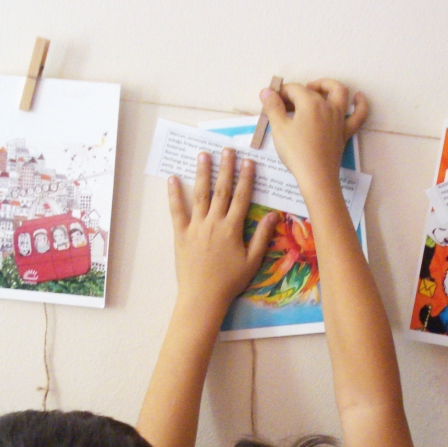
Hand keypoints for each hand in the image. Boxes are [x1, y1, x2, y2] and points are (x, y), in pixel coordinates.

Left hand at [168, 147, 277, 312]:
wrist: (203, 296)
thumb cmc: (230, 282)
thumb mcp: (252, 261)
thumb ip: (262, 236)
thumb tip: (274, 215)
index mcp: (232, 228)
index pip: (242, 197)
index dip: (246, 178)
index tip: (249, 162)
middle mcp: (214, 222)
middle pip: (221, 190)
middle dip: (225, 168)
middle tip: (227, 149)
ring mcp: (196, 226)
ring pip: (200, 194)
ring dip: (202, 173)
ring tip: (203, 155)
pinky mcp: (181, 234)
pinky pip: (177, 210)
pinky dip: (174, 194)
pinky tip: (173, 179)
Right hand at [259, 79, 367, 196]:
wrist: (316, 176)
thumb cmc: (296, 152)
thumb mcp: (279, 129)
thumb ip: (273, 107)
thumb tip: (267, 91)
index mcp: (310, 102)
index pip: (293, 89)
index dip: (280, 93)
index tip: (271, 103)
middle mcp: (327, 105)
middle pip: (313, 90)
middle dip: (298, 91)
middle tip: (287, 102)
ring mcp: (339, 118)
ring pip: (339, 93)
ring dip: (328, 86)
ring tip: (317, 88)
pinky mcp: (345, 131)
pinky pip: (358, 115)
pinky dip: (360, 104)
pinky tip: (358, 97)